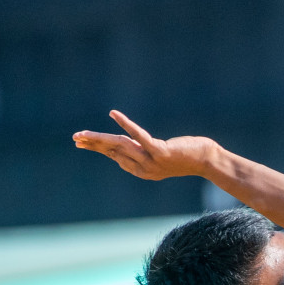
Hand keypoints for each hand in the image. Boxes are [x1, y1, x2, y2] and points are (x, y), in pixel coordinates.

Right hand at [72, 110, 215, 180]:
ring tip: (83, 134)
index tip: (82, 140)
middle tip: (74, 137)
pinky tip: (113, 114)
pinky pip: (139, 136)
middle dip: (93, 143)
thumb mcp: (159, 154)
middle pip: (113, 151)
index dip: (97, 147)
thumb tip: (122, 143)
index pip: (114, 156)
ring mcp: (152, 161)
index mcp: (141, 171)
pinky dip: (126, 123)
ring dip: (100, 138)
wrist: (208, 161)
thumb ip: (142, 151)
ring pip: (120, 145)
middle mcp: (144, 169)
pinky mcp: (161, 151)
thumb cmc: (186, 155)